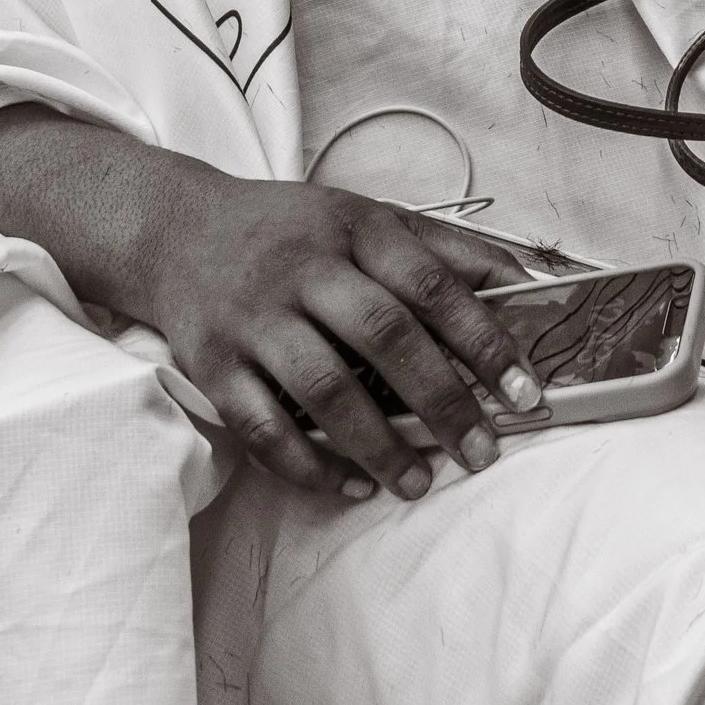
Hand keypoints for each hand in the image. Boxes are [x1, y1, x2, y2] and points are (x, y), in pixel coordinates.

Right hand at [137, 170, 545, 503]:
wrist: (176, 231)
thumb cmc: (292, 232)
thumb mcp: (367, 218)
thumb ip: (445, 251)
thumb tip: (528, 286)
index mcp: (355, 229)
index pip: (431, 284)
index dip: (483, 339)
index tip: (523, 392)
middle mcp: (305, 268)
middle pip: (384, 336)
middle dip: (441, 401)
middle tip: (481, 453)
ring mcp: (255, 317)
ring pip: (323, 386)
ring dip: (376, 443)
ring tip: (417, 482)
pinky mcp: (213, 365)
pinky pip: (261, 426)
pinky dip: (307, 463)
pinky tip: (348, 485)